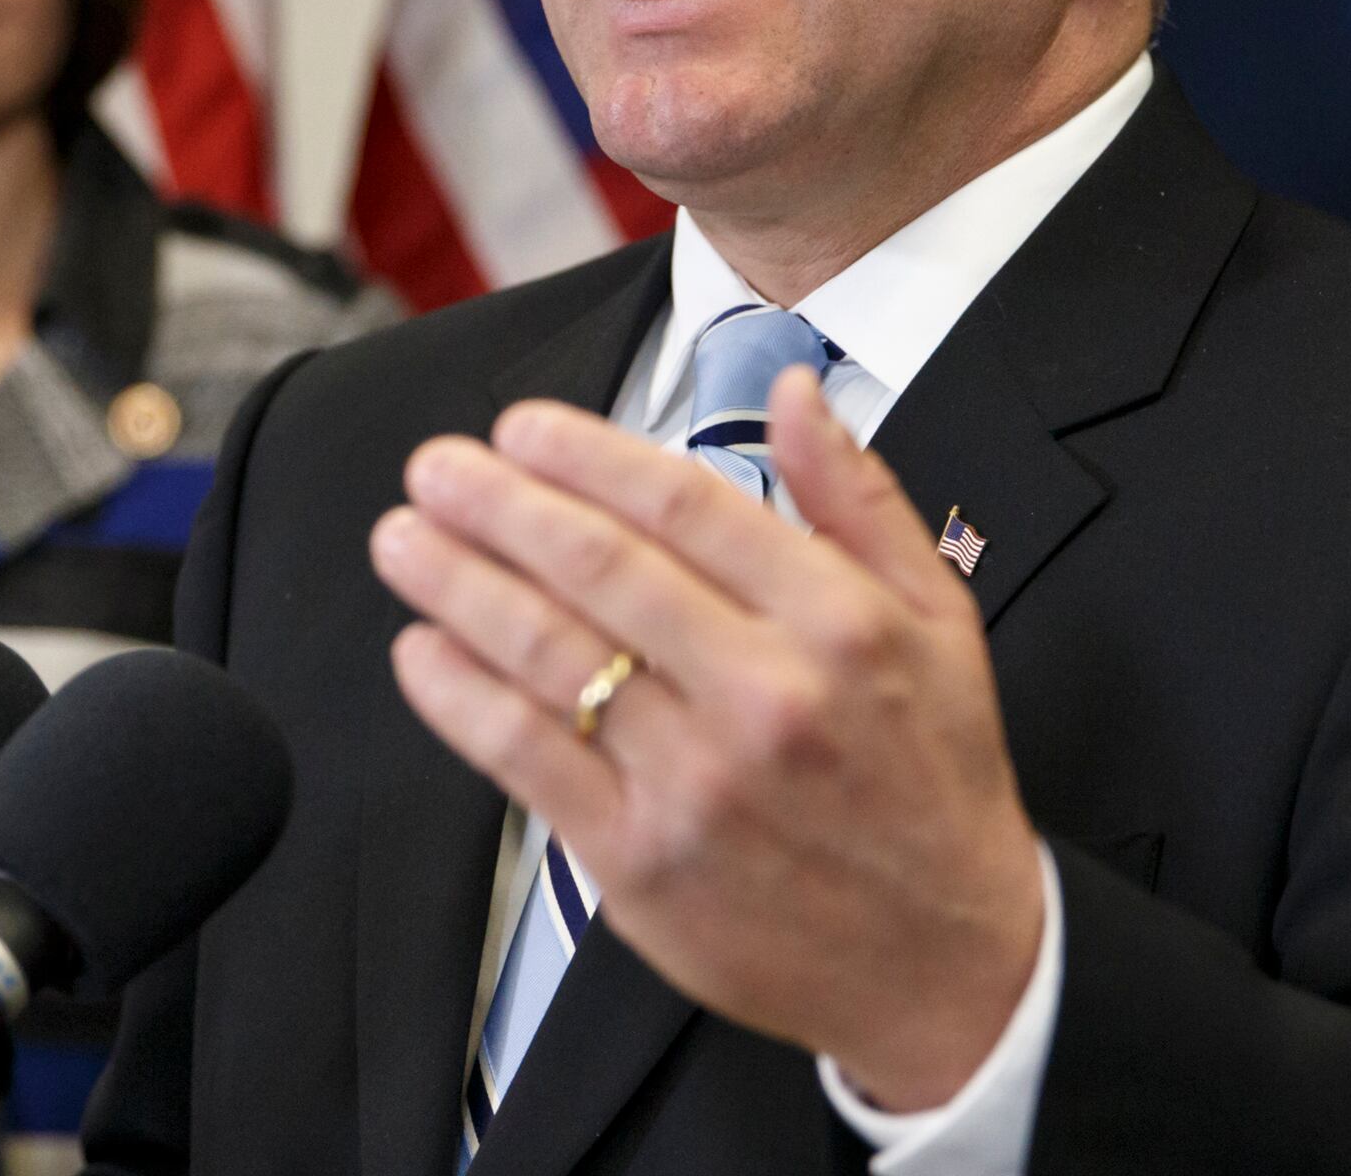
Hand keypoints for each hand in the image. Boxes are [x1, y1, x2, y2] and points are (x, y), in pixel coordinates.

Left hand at [368, 367, 1043, 1110]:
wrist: (946, 961)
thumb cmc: (932, 779)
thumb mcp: (939, 618)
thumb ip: (858, 497)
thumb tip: (794, 390)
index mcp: (836, 621)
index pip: (681, 503)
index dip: (582, 454)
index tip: (519, 427)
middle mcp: (764, 693)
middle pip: (598, 567)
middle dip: (497, 504)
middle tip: (434, 466)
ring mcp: (696, 781)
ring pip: (549, 655)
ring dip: (458, 585)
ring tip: (404, 539)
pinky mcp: (641, 862)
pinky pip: (526, 758)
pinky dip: (461, 697)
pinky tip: (422, 650)